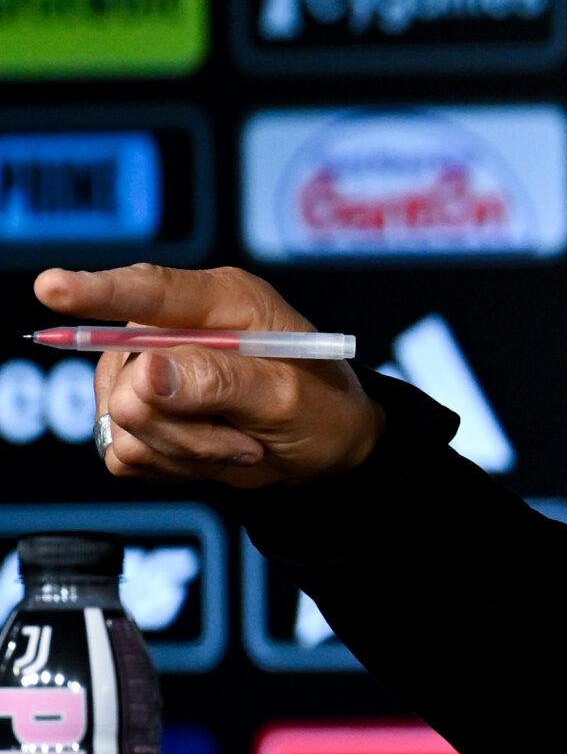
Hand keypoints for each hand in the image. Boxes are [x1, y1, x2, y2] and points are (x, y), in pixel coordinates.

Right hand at [34, 264, 384, 487]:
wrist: (328, 450)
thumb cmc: (322, 409)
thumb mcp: (287, 397)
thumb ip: (219, 381)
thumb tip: (147, 371)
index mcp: (221, 301)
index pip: (149, 291)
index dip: (96, 290)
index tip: (53, 289)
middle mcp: (175, 327)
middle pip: (131, 377)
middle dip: (188, 422)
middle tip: (246, 433)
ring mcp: (147, 370)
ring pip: (124, 421)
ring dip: (187, 447)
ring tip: (239, 439)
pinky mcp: (135, 415)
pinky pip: (124, 451)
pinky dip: (173, 464)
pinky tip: (213, 450)